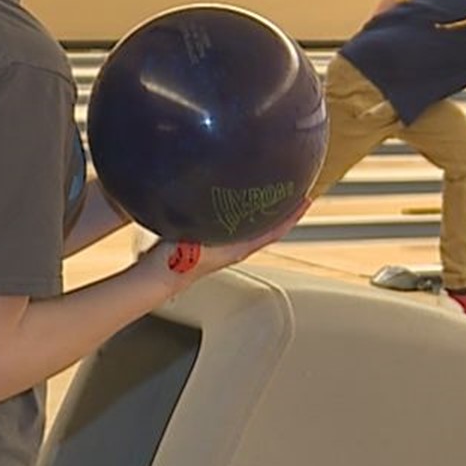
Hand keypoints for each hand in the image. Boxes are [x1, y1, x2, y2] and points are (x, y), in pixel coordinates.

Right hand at [139, 200, 311, 285]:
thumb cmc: (178, 260)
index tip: (307, 199)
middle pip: (270, 227)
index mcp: (240, 247)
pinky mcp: (213, 244)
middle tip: (295, 189)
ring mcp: (226, 247)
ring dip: (266, 211)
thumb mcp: (200, 232)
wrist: (159, 276)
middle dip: (283, 210)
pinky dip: (247, 214)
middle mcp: (237, 248)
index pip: (276, 230)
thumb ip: (213, 218)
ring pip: (255, 227)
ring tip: (272, 191)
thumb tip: (220, 198)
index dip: (293, 216)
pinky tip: (239, 203)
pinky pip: (239, 225)